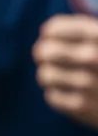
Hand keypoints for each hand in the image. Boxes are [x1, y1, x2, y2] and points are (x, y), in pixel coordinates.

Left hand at [34, 14, 97, 128]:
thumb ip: (83, 32)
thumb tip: (46, 32)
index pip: (53, 29)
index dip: (48, 34)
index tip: (50, 38)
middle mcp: (94, 57)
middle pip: (44, 51)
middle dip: (42, 54)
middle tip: (45, 57)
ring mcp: (89, 83)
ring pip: (45, 75)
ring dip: (49, 76)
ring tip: (58, 76)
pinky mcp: (83, 107)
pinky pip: (52, 97)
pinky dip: (58, 96)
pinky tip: (70, 94)